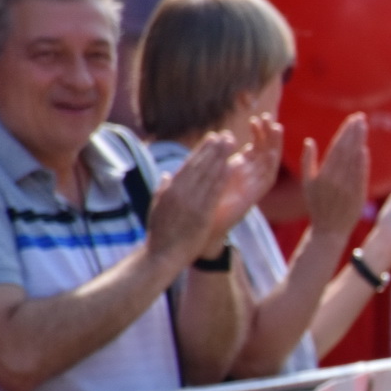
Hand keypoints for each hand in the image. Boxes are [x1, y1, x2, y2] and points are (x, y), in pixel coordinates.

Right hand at [146, 131, 235, 264]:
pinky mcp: (202, 213)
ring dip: (220, 156)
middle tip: (225, 135)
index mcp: (170, 189)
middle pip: (199, 165)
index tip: (211, 138)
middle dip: (213, 149)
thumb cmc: (160, 233)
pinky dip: (223, 176)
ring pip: (208, 174)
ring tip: (231, 143)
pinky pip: (215, 191)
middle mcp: (180, 192)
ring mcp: (191, 202)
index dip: (201, 150)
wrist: (162, 255)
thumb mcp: (158, 207)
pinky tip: (232, 164)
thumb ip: (163, 189)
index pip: (188, 165)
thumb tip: (167, 174)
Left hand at [210, 115, 281, 236]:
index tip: (256, 119)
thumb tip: (211, 141)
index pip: (253, 150)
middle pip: (264, 153)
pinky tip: (270, 151)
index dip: (257, 135)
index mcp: (237, 172)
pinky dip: (268, 165)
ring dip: (273, 146)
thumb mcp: (204, 177)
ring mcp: (251, 187)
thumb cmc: (199, 205)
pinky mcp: (252, 197)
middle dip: (267, 136)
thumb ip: (210, 161)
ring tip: (276, 127)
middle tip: (268, 118)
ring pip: (268, 163)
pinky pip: (266, 179)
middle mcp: (247, 178)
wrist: (199, 229)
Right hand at [300, 113, 368, 236]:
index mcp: (322, 174)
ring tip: (363, 126)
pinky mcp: (359, 193)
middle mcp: (336, 179)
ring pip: (355, 159)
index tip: (350, 120)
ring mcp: (348, 186)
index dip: (344, 133)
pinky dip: (363, 161)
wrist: (330, 229)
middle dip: (354, 132)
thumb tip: (309, 141)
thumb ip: (307, 161)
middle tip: (360, 117)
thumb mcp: (307, 183)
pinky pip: (361, 174)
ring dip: (360, 141)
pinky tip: (364, 149)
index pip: (336, 148)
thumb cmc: (316, 204)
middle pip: (347, 150)